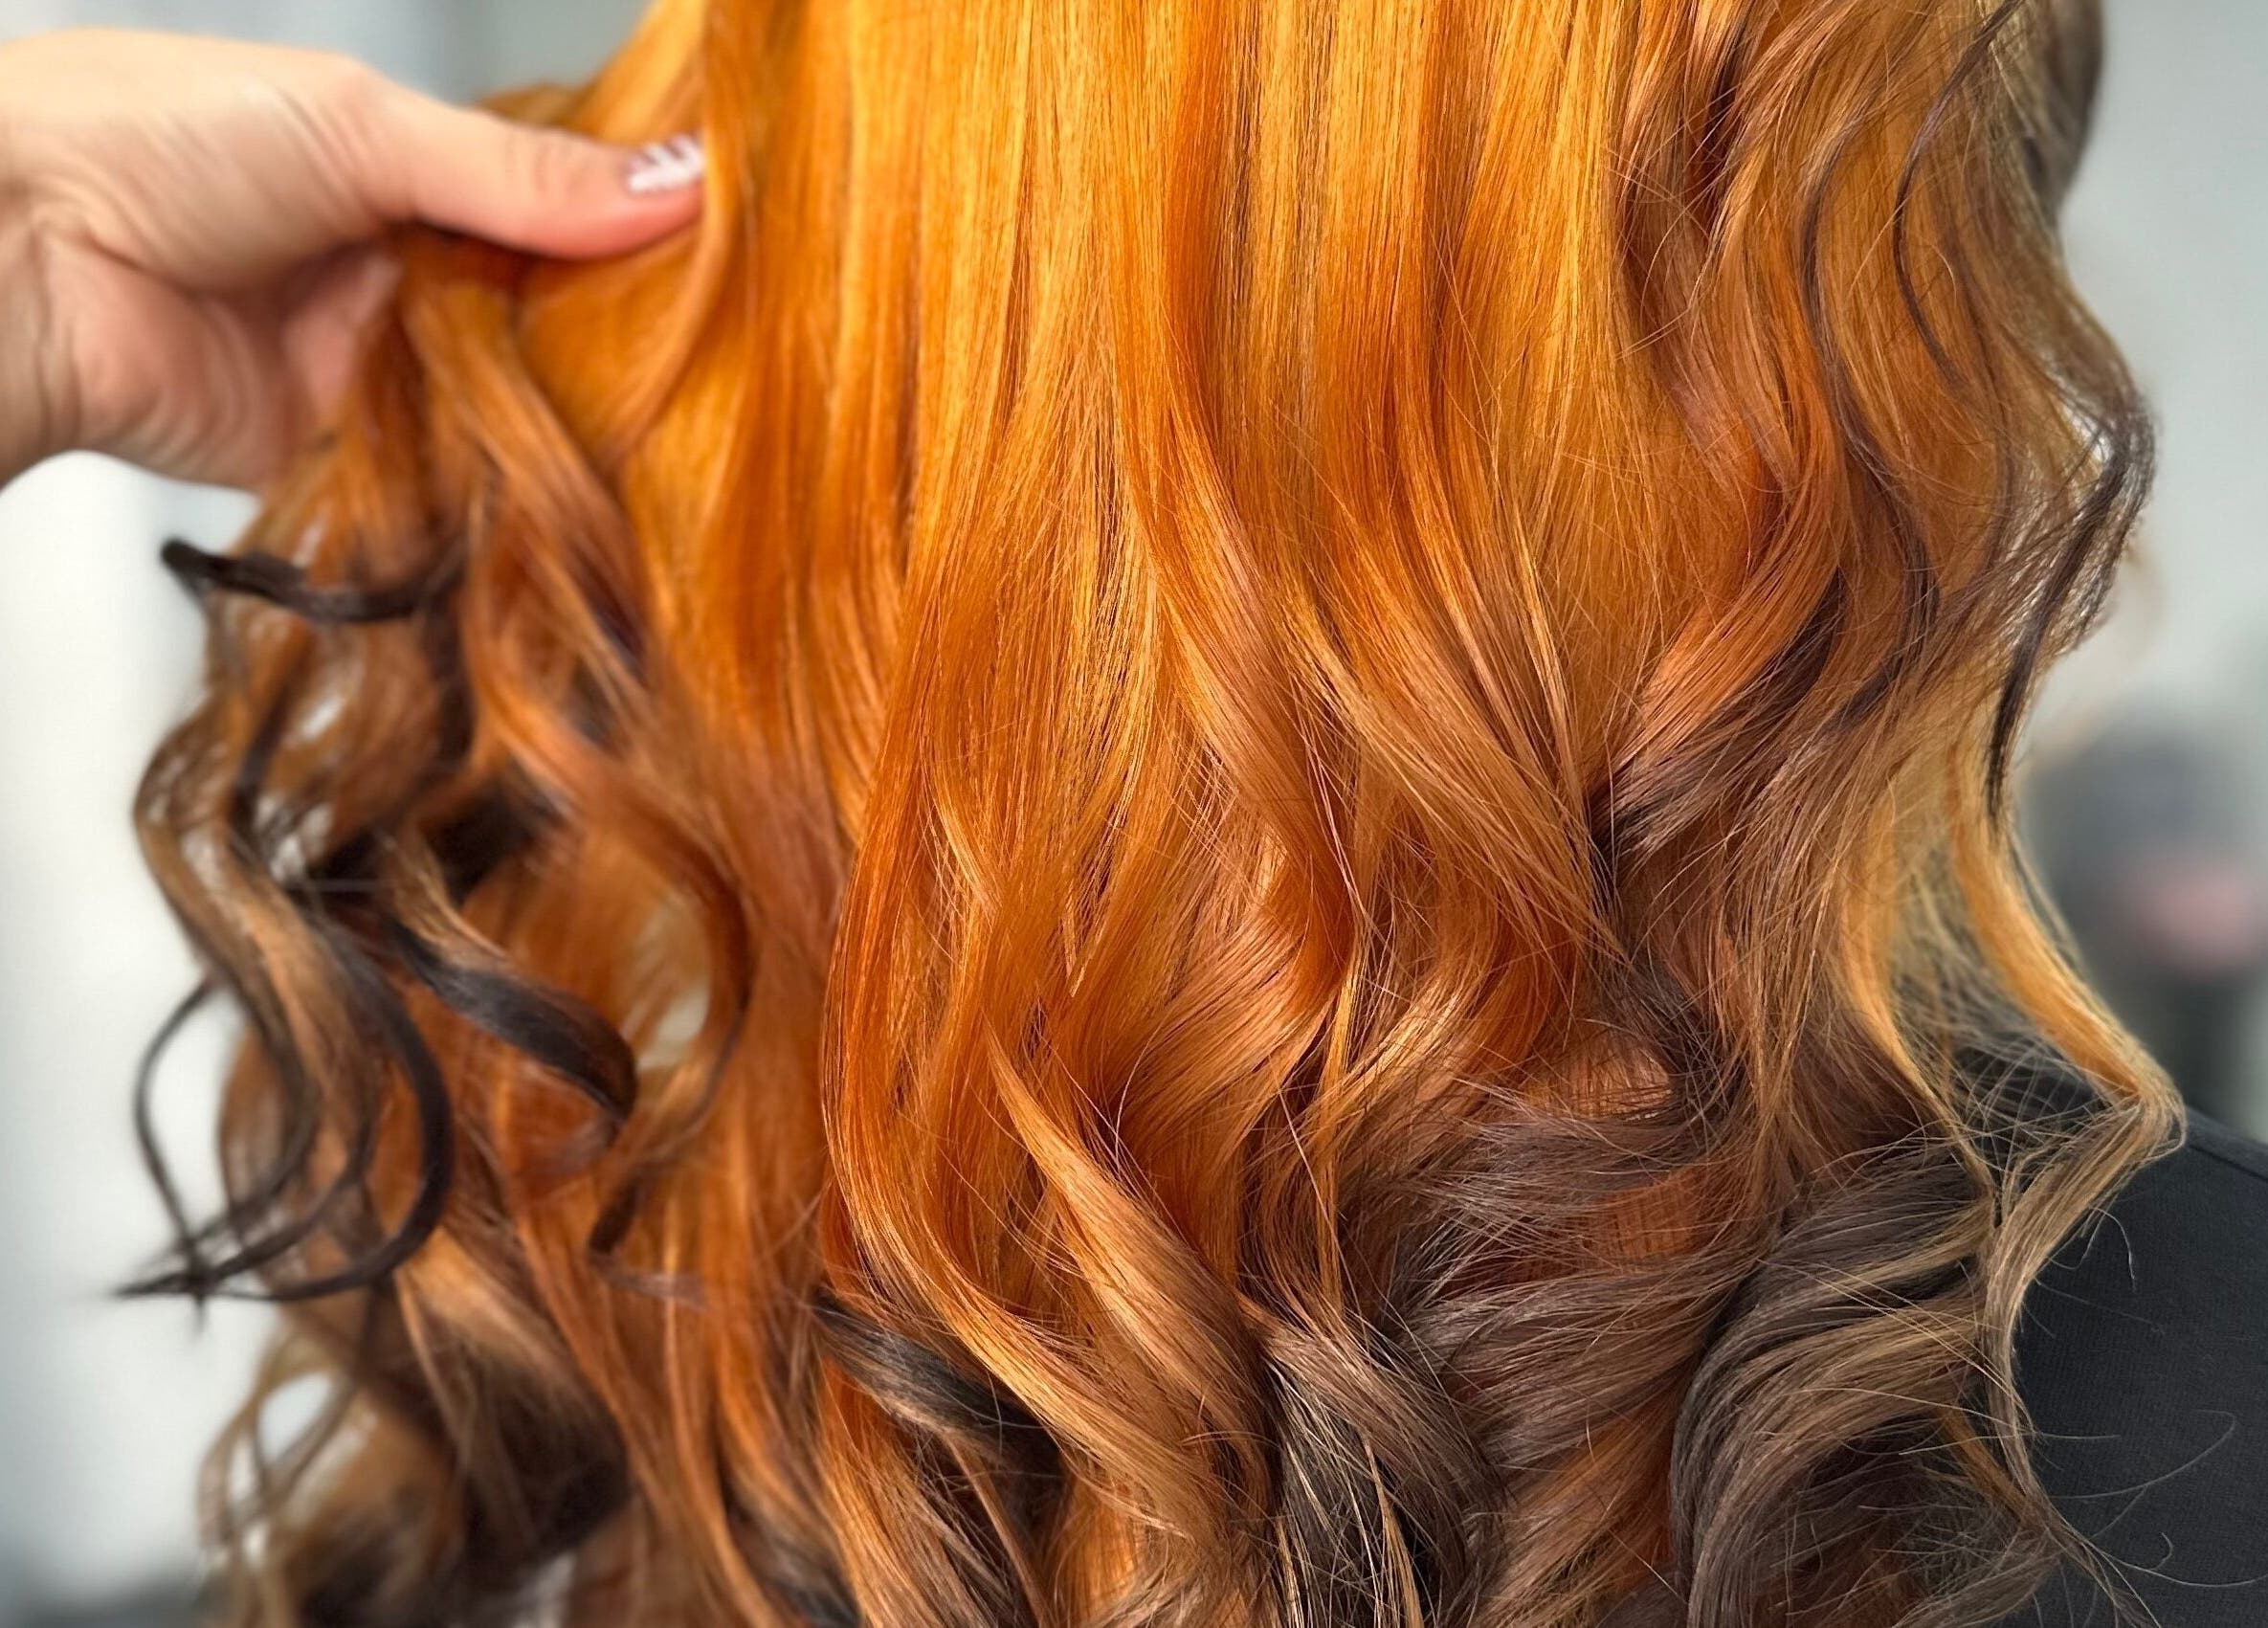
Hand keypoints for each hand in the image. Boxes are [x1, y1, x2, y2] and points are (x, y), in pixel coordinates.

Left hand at [0, 28, 703, 487]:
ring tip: (679, 410)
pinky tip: (589, 470)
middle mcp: (406, 264)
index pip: (561, 198)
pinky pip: (455, 465)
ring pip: (514, 391)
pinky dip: (508, 469)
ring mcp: (383, 360)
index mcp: (410, 162)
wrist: (23, 259)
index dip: (640, 220)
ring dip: (572, 402)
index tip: (738, 244)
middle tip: (727, 343)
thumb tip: (682, 184)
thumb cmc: (153, 140)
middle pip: (551, 304)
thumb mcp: (362, 126)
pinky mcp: (357, 450)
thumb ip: (521, 174)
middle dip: (619, 322)